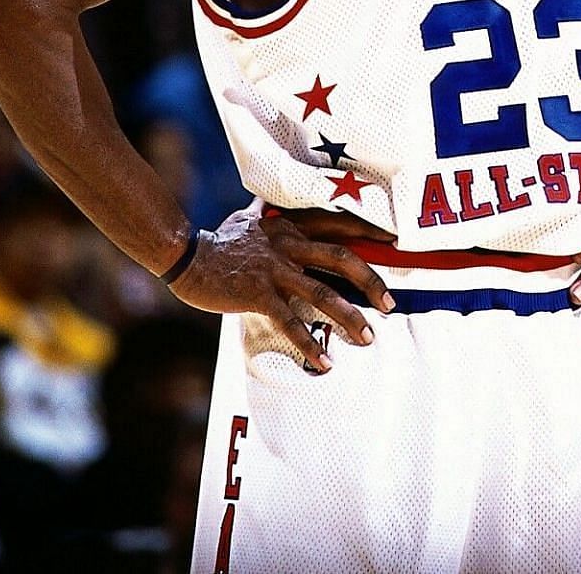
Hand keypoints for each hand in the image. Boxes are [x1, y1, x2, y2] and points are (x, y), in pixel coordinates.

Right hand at [168, 209, 395, 371]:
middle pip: (341, 257)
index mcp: (292, 226)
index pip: (339, 223)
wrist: (186, 255)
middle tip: (390, 303)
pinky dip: (309, 342)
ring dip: (349, 316)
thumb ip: (281, 222)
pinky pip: (290, 321)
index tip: (395, 241)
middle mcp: (289, 244)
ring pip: (322, 292)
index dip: (369, 231)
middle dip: (371, 280)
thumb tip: (295, 219)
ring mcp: (274, 269)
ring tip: (367, 336)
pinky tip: (324, 361)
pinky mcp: (258, 293)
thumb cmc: (222, 242)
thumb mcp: (256, 222)